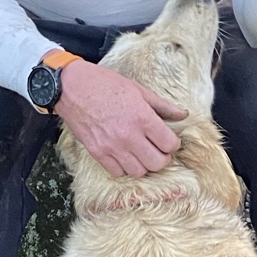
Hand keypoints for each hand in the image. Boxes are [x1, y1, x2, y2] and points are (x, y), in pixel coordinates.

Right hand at [55, 58, 186, 178]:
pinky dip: (125, 167)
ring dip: (144, 164)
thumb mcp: (139, 90)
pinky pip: (118, 172)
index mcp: (142, 118)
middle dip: (162, 158)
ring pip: (139, 172)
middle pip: (158, 163)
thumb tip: (184, 114)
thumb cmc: (106, 84)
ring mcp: (112, 146)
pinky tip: (125, 155)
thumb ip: (163, 106)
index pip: (170, 144)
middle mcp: (129, 135)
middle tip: (158, 149)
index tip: (168, 139)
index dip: (173, 143)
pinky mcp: (97, 152)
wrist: (72, 87)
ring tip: (141, 153)